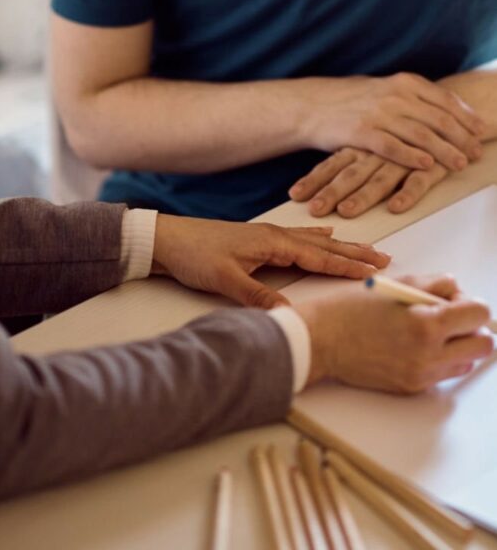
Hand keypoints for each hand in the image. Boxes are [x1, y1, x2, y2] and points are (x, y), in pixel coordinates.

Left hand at [151, 216, 389, 308]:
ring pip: (311, 241)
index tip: (376, 270)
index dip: (348, 264)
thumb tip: (291, 316)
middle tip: (384, 256)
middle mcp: (272, 235)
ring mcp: (264, 236)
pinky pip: (296, 238)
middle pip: (322, 245)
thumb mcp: (225, 280)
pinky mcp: (255, 241)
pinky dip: (316, 238)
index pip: (318, 256)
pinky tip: (322, 235)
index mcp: (271, 242)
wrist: (165, 239)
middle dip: (353, 252)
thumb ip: (259, 297)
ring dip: (338, 246)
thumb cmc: (193, 255)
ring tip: (363, 247)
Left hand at [289, 147, 447, 216]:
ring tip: (346, 211)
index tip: (294, 196)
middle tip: (314, 210)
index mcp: (360, 146)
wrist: (442, 109)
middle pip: (350, 174)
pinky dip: (407, 194)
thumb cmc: (398, 132)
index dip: (313, 180)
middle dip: (331, 193)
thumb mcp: (369, 141)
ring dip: (363, 196)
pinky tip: (395, 207)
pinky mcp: (431, 165)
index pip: (331, 165)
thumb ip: (346, 158)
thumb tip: (315, 179)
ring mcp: (403, 159)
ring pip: (380, 179)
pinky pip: (418, 181)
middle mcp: (377, 152)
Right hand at [296, 275, 493, 392]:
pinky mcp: (413, 387)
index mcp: (426, 323)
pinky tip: (414, 345)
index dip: (470, 303)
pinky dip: (438, 359)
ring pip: (467, 362)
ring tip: (429, 332)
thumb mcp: (391, 285)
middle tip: (450, 318)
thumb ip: (430, 285)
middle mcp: (429, 354)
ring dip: (457, 345)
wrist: (320, 341)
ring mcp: (422, 374)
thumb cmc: (347, 311)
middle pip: (483, 345)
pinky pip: (443, 374)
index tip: (456, 300)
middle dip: (472, 328)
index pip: (479, 315)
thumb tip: (454, 288)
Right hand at [297, 73, 483, 170]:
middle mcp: (393, 95)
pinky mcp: (362, 132)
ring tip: (459, 163)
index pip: (445, 100)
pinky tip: (427, 165)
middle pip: (438, 118)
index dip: (466, 117)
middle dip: (461, 137)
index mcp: (402, 82)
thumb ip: (411, 96)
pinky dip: (413, 157)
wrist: (310, 105)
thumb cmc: (348, 100)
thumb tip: (442, 107)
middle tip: (476, 152)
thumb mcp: (382, 88)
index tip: (481, 131)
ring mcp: (378, 113)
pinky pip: (393, 147)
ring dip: (444, 151)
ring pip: (421, 134)